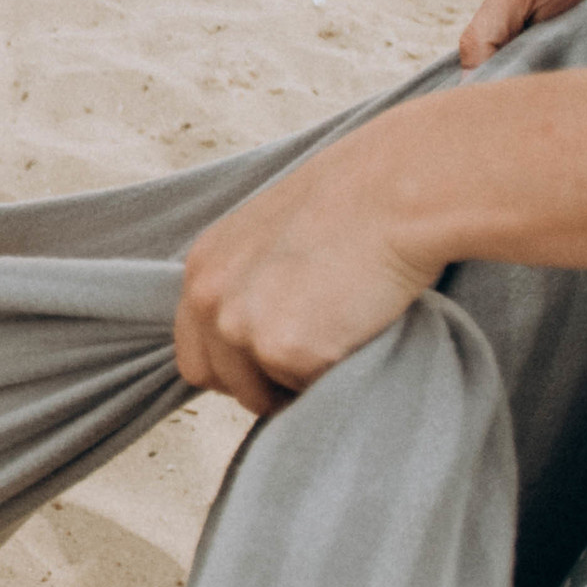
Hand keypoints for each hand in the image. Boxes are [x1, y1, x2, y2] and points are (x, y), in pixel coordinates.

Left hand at [174, 127, 441, 413]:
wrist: (392, 192)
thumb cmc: (350, 205)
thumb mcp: (270, 236)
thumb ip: (248, 283)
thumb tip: (257, 334)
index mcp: (203, 268)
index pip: (194, 352)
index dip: (235, 366)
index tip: (271, 361)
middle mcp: (209, 299)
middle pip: (218, 380)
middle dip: (260, 383)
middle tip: (311, 357)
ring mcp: (241, 327)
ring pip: (263, 393)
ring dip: (298, 379)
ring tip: (340, 330)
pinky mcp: (285, 350)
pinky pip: (309, 389)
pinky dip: (335, 372)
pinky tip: (357, 326)